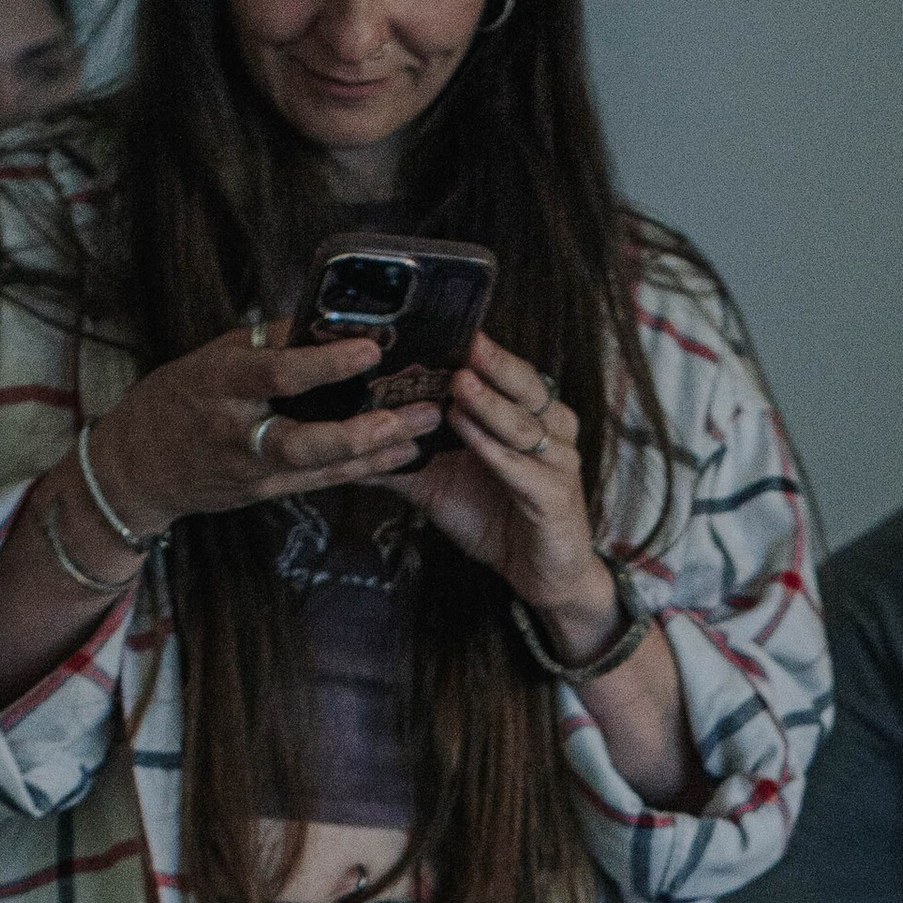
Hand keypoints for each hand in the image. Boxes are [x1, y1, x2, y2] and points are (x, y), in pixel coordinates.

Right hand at [86, 316, 441, 533]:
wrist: (137, 469)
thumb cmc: (176, 400)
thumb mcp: (211, 358)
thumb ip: (266, 341)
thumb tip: (324, 319)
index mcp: (219, 385)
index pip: (275, 375)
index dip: (324, 365)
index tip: (369, 349)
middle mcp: (237, 433)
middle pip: (304, 441)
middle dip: (362, 431)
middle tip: (413, 412)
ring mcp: (253, 471)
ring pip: (321, 468)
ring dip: (377, 452)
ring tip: (423, 431)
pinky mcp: (266, 493)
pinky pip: (321, 481)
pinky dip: (363, 469)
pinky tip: (400, 456)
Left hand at [404, 329, 609, 632]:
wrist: (541, 577)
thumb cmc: (495, 520)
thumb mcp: (439, 484)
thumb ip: (401, 457)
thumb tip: (346, 438)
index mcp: (526, 417)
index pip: (506, 373)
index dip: (483, 350)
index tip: (448, 324)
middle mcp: (549, 431)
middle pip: (525, 386)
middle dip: (494, 363)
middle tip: (463, 339)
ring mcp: (557, 464)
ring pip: (524, 425)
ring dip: (491, 404)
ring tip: (460, 382)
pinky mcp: (555, 501)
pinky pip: (524, 470)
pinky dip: (495, 452)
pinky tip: (469, 435)